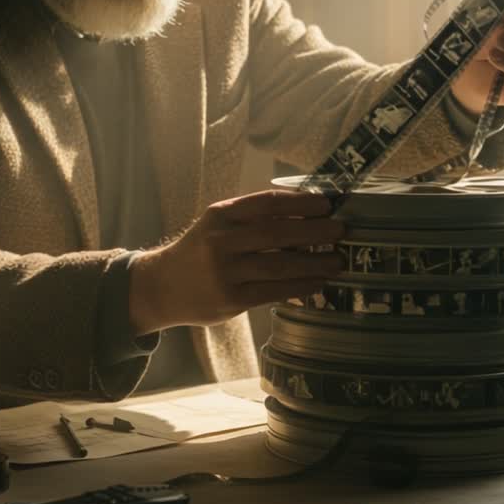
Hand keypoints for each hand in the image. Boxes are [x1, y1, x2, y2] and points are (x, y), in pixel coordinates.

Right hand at [127, 190, 345, 335]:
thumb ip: (250, 218)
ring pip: (279, 265)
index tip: (326, 204)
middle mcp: (221, 241)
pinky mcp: (230, 299)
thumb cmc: (199, 251)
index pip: (266, 204)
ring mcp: (225, 272)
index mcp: (220, 215)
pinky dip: (299, 287)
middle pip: (276, 233)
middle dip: (313, 231)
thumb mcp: (216, 225)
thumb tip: (304, 214)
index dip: (299, 203)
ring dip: (313, 262)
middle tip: (341, 230)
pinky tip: (318, 283)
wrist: (162, 287)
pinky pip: (273, 292)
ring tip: (337, 261)